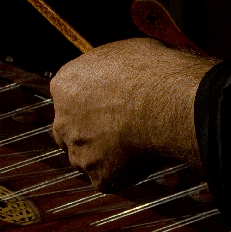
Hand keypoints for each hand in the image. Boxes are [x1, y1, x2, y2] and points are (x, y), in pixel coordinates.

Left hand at [49, 37, 217, 190]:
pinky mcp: (99, 177)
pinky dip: (124, 172)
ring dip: (105, 154)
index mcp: (65, 85)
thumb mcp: (125, 53)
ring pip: (87, 158)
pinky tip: (143, 158)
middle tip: (118, 128)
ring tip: (137, 143)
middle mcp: (63, 121)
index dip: (90, 103)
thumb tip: (120, 72)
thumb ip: (109, 70)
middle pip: (69, 131)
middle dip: (88, 132)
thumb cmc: (152, 73)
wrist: (168, 105)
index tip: (108, 105)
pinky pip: (110, 178)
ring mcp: (79, 152)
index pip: (67, 98)